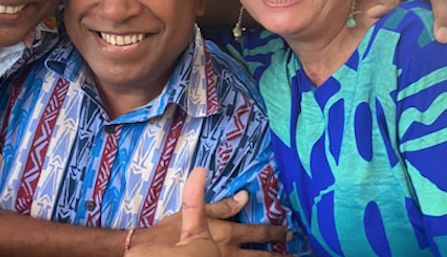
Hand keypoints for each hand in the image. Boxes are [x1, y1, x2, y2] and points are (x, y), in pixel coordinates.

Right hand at [133, 171, 287, 256]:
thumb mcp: (196, 214)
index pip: (259, 234)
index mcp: (228, 235)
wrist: (152, 251)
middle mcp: (230, 254)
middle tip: (295, 254)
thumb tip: (244, 196)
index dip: (276, 233)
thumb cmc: (172, 231)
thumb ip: (222, 206)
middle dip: (280, 256)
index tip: (289, 233)